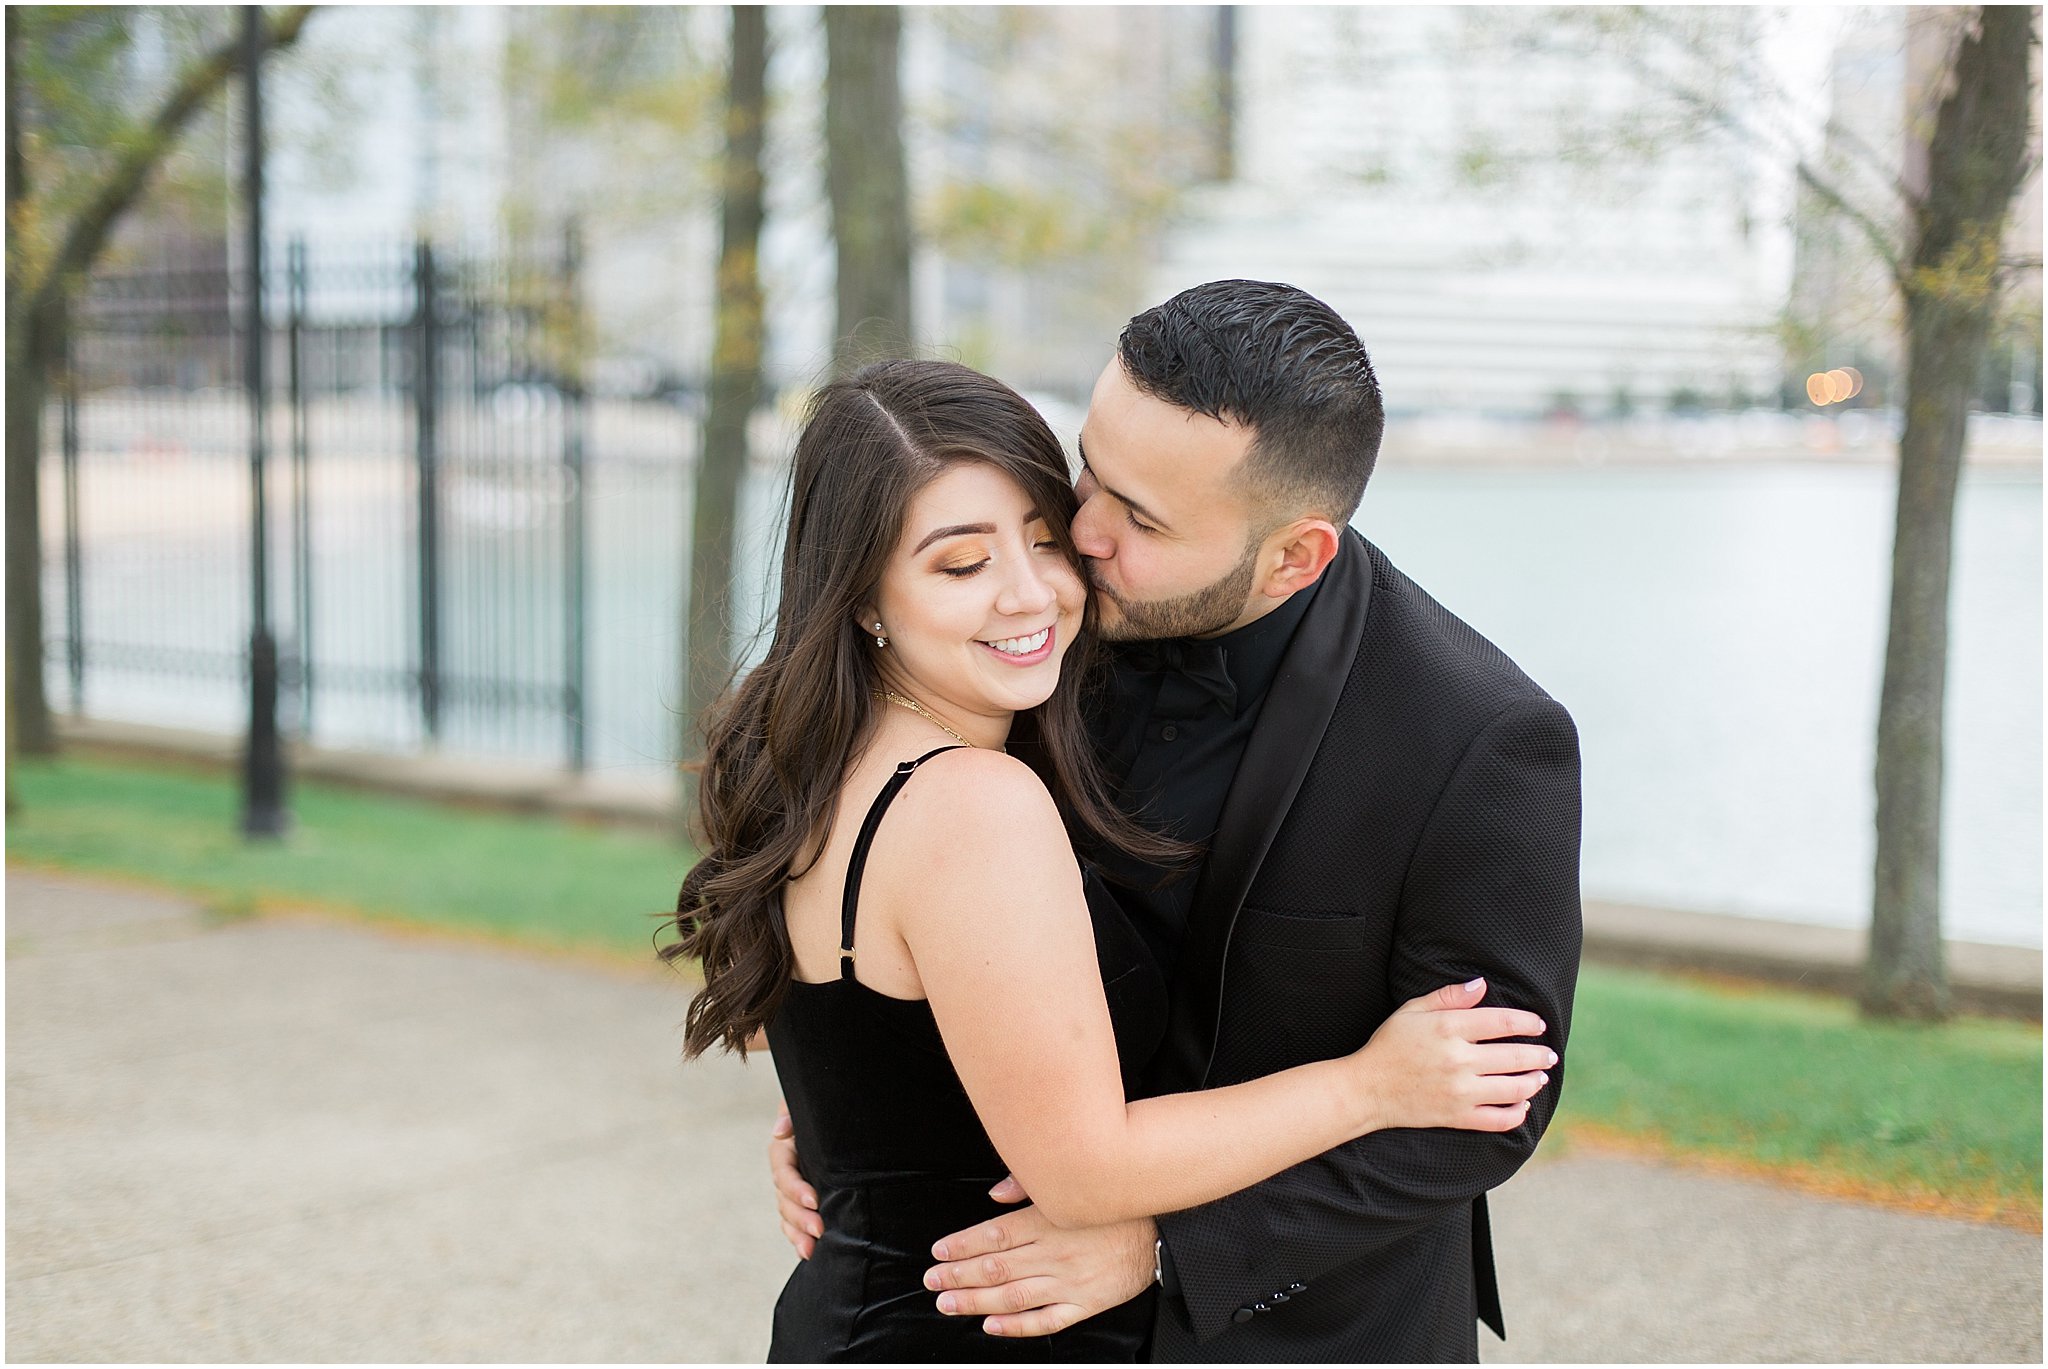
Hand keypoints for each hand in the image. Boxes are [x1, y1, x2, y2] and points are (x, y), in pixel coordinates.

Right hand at [769, 1101, 821, 1258]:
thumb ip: (791, 1111)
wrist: (841, 1121)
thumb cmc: (824, 1110)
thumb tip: (780, 1131)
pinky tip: (806, 1253)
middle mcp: (786, 1172)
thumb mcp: (807, 1105)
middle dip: (800, 1217)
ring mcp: (792, 1190)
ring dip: (797, 1234)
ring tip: (812, 1248)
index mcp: (784, 1149)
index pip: (784, 1172)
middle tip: (820, 1229)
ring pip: (787, 1216)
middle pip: (784, 1200)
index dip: (796, 1188)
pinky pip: (792, 1225)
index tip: (815, 1200)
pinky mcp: (801, 1203)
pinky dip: (797, 1239)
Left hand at [923, 1182, 1155, 1337]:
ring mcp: (1069, 1283)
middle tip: (932, 1281)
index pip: (994, 1236)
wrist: (1160, 1233)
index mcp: (1048, 1221)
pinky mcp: (1085, 1304)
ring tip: (948, 1303)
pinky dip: (1016, 1326)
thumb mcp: (1071, 1186)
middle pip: (996, 1268)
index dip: (962, 1246)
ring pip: (1012, 1296)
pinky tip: (991, 1325)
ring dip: (975, 1301)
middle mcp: (1054, 1254)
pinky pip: (1046, 1320)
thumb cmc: (1112, 1206)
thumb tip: (993, 1196)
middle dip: (958, 1275)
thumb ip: (1028, 1187)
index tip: (938, 1252)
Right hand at [1356, 977, 1555, 1131]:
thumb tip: (1482, 985)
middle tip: (1550, 1055)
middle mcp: (1459, 1060)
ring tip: (1541, 1077)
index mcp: (1449, 1029)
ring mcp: (1460, 1092)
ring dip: (1534, 1082)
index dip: (1528, 1023)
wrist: (1367, 1088)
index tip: (1539, 1025)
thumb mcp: (1413, 1009)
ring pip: (1514, 1089)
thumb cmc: (1389, 1044)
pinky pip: (1498, 1120)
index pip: (1502, 1023)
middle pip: (1515, 1057)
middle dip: (1539, 1055)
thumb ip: (1449, 996)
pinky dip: (1517, 1114)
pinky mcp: (1458, 1117)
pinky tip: (1523, 1105)